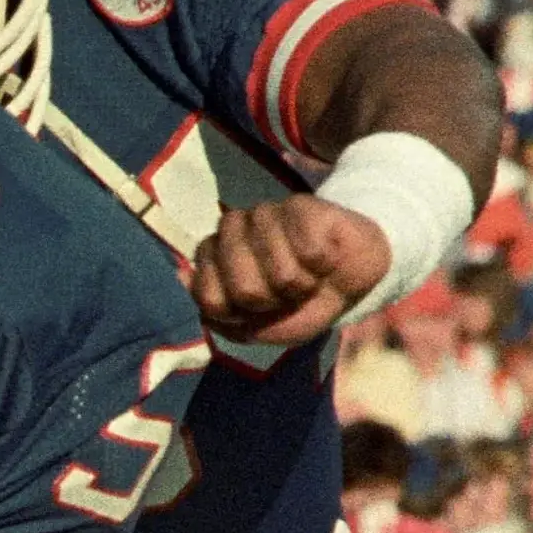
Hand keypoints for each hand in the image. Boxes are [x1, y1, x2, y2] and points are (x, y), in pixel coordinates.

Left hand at [189, 193, 387, 348]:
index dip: (240, 314)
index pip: (209, 298)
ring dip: (302, 284)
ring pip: (281, 272)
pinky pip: (309, 251)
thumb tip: (182, 276)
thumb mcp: (257, 328)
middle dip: (274, 301)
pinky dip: (322, 264)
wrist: (350, 279)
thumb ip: (218, 313)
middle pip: (244, 290)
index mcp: (213, 258)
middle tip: (287, 292)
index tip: (258, 309)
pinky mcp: (300, 205)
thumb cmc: (300, 303)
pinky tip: (324, 257)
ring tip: (308, 274)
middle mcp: (232, 231)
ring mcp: (264, 214)